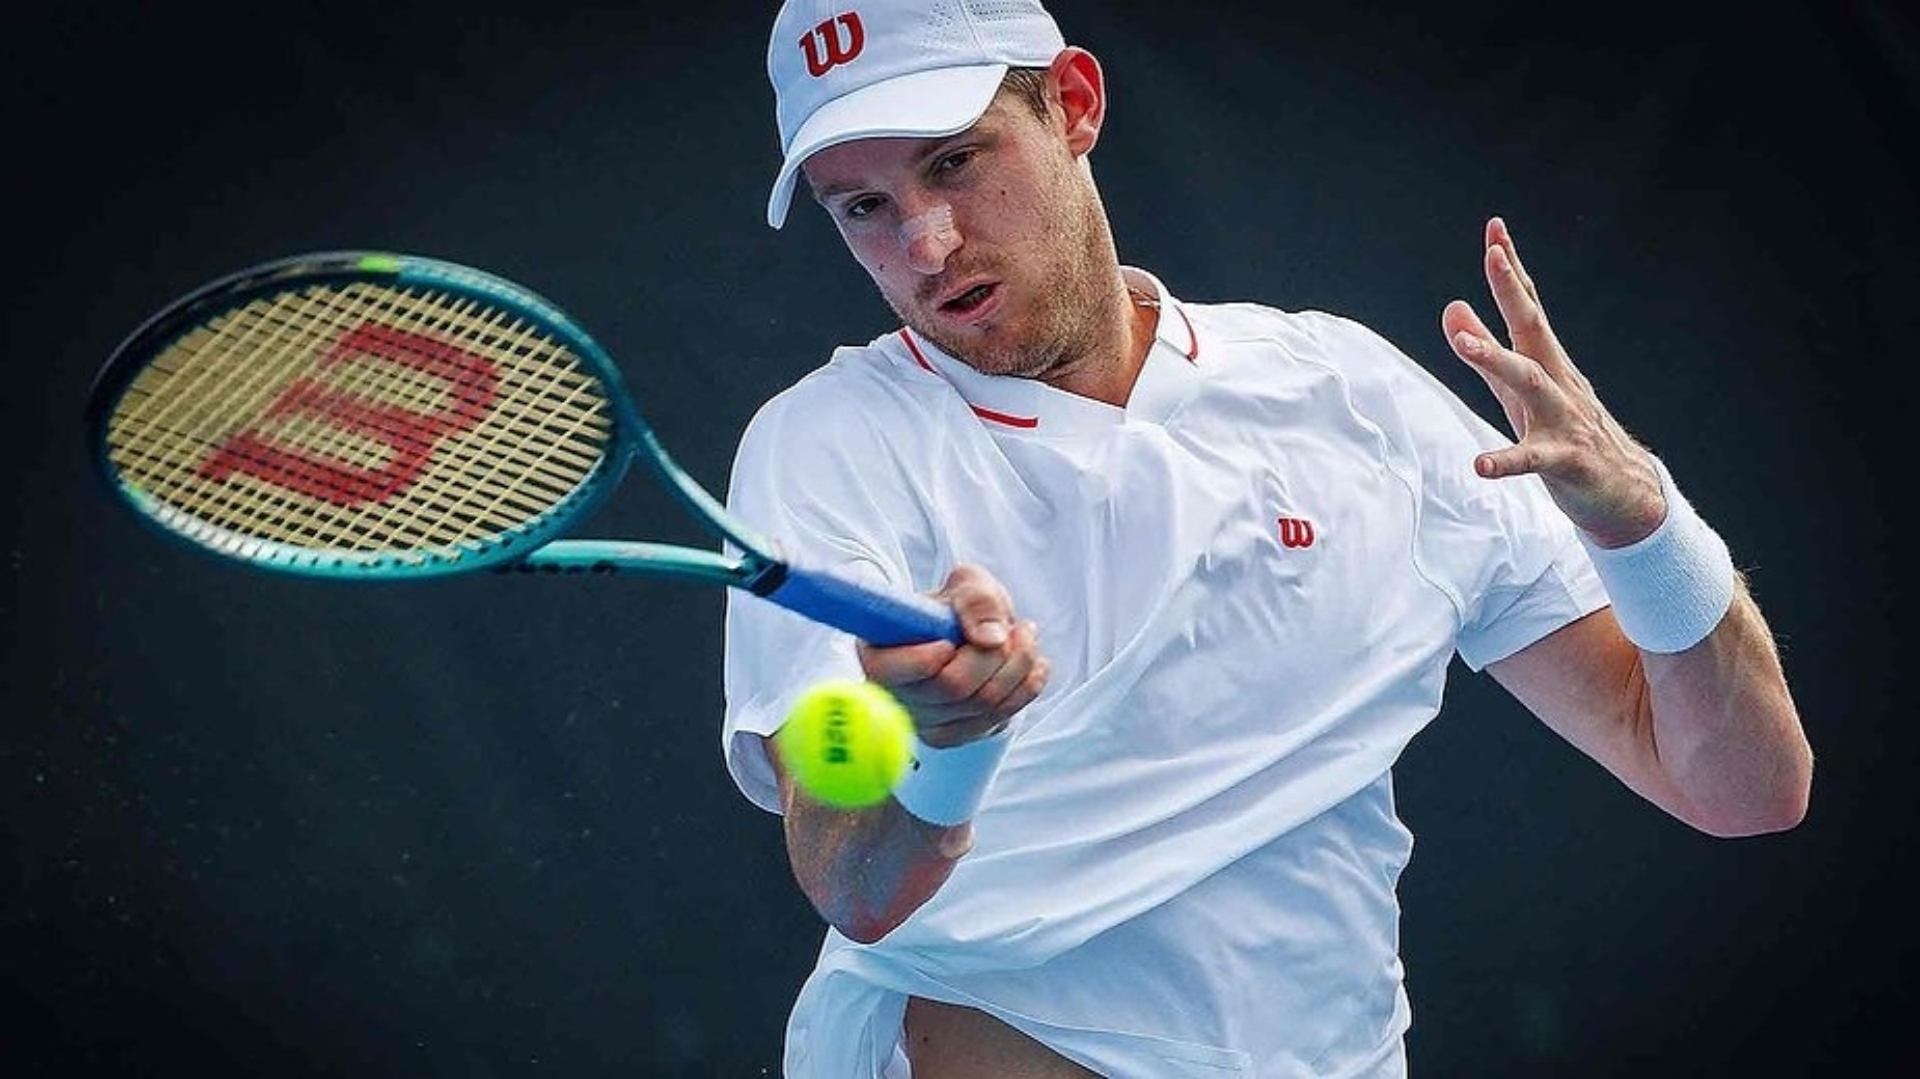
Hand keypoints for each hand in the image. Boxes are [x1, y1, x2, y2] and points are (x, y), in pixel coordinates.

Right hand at [856, 563, 1047, 746]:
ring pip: (983, 705)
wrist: (971, 633)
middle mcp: (894, 695)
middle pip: (953, 687)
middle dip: (995, 655)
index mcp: (878, 653)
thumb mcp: (967, 583)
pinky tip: (1033, 666)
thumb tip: (991, 638)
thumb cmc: (959, 608)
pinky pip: (998, 719)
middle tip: (1015, 627)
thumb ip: (976, 599)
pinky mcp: (954, 735)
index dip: (930, 655)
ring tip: (1025, 636)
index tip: (953, 638)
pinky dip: (1025, 689)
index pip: (893, 671)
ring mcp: (924, 721)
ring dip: (1018, 667)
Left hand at [1441, 217, 1665, 548]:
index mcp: (1546, 365)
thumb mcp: (1516, 391)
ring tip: (1465, 344)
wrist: (1626, 494)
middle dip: (1513, 292)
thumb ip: (1483, 351)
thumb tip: (1452, 307)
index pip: (1526, 309)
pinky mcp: (1566, 462)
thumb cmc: (1565, 437)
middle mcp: (1558, 384)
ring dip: (1498, 361)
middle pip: (1533, 331)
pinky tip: (1481, 465)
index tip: (1495, 230)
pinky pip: (1534, 460)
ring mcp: (1564, 421)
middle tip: (1494, 255)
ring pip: (1531, 385)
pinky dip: (1507, 461)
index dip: (1510, 271)